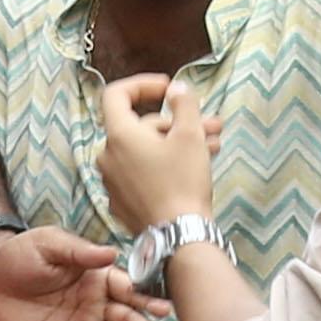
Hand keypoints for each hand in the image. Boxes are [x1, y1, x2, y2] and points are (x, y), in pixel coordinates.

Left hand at [95, 71, 219, 228]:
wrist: (179, 236)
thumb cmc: (183, 183)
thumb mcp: (190, 135)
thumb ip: (183, 103)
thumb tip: (176, 88)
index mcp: (118, 135)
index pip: (116, 95)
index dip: (142, 84)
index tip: (168, 88)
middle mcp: (108, 157)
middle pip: (140, 126)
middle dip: (177, 122)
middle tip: (211, 125)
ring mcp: (113, 181)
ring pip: (145, 150)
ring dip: (177, 143)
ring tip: (212, 145)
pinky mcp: (122, 201)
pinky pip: (141, 173)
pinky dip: (164, 165)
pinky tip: (194, 168)